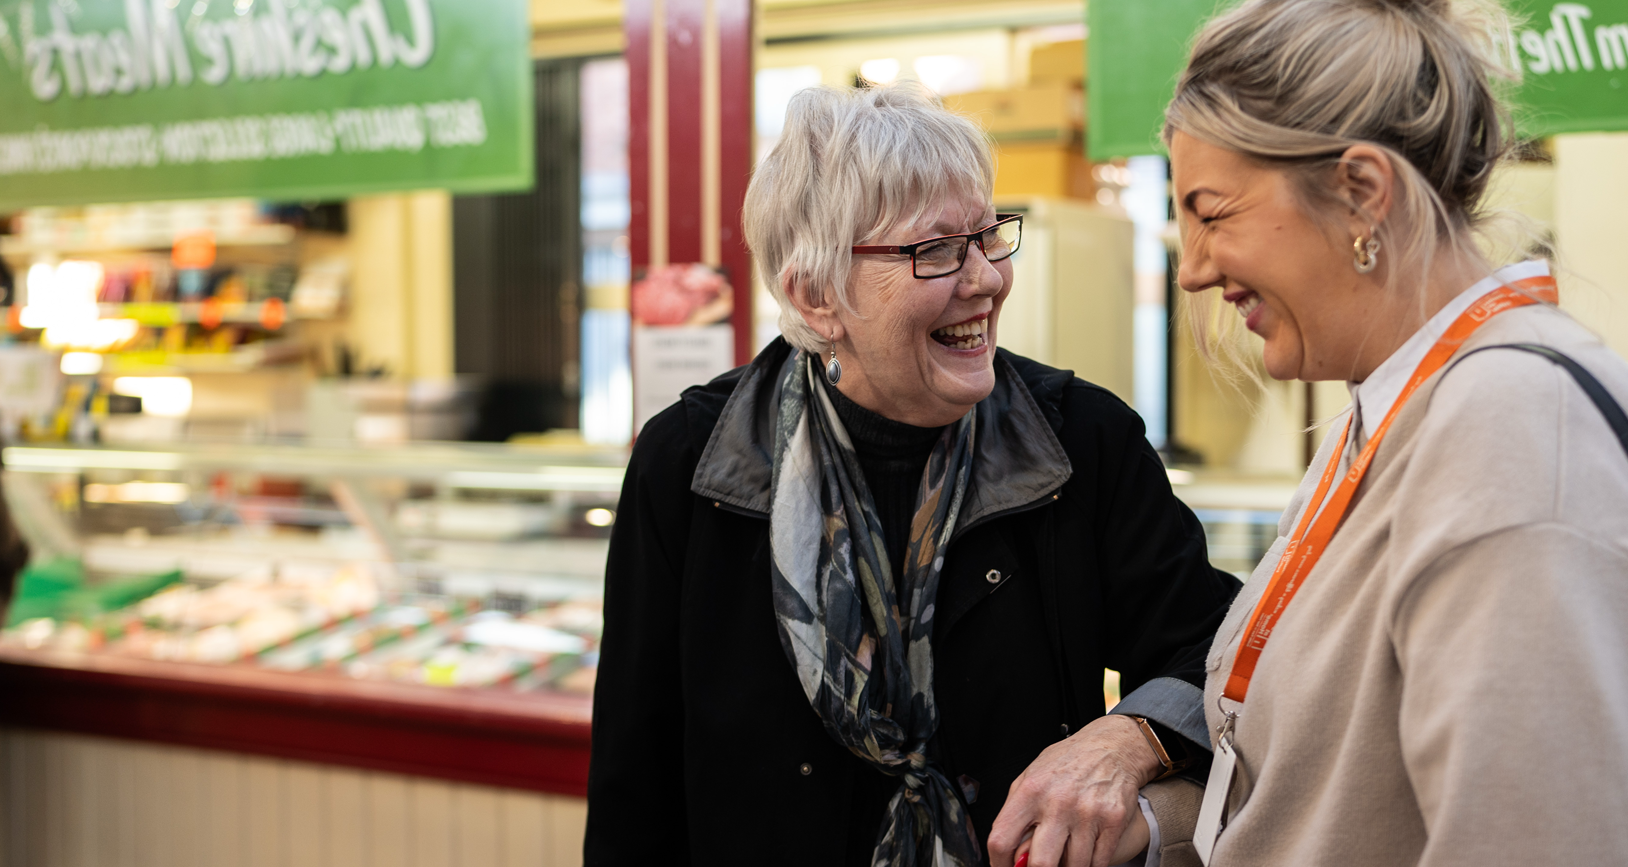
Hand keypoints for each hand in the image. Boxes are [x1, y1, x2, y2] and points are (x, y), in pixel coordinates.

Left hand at [988, 714, 1162, 866]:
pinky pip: (1098, 863)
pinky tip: (1083, 854)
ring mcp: (1088, 813)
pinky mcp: (1113, 821)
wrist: (1110, 747)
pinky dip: (1089, 865)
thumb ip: (1015, 813)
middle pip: (1040, 863)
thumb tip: (1008, 852)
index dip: (999, 863)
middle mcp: (1058, 802)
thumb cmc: (1067, 763)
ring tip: (1063, 856)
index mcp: (1031, 791)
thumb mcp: (1030, 777)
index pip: (1002, 839)